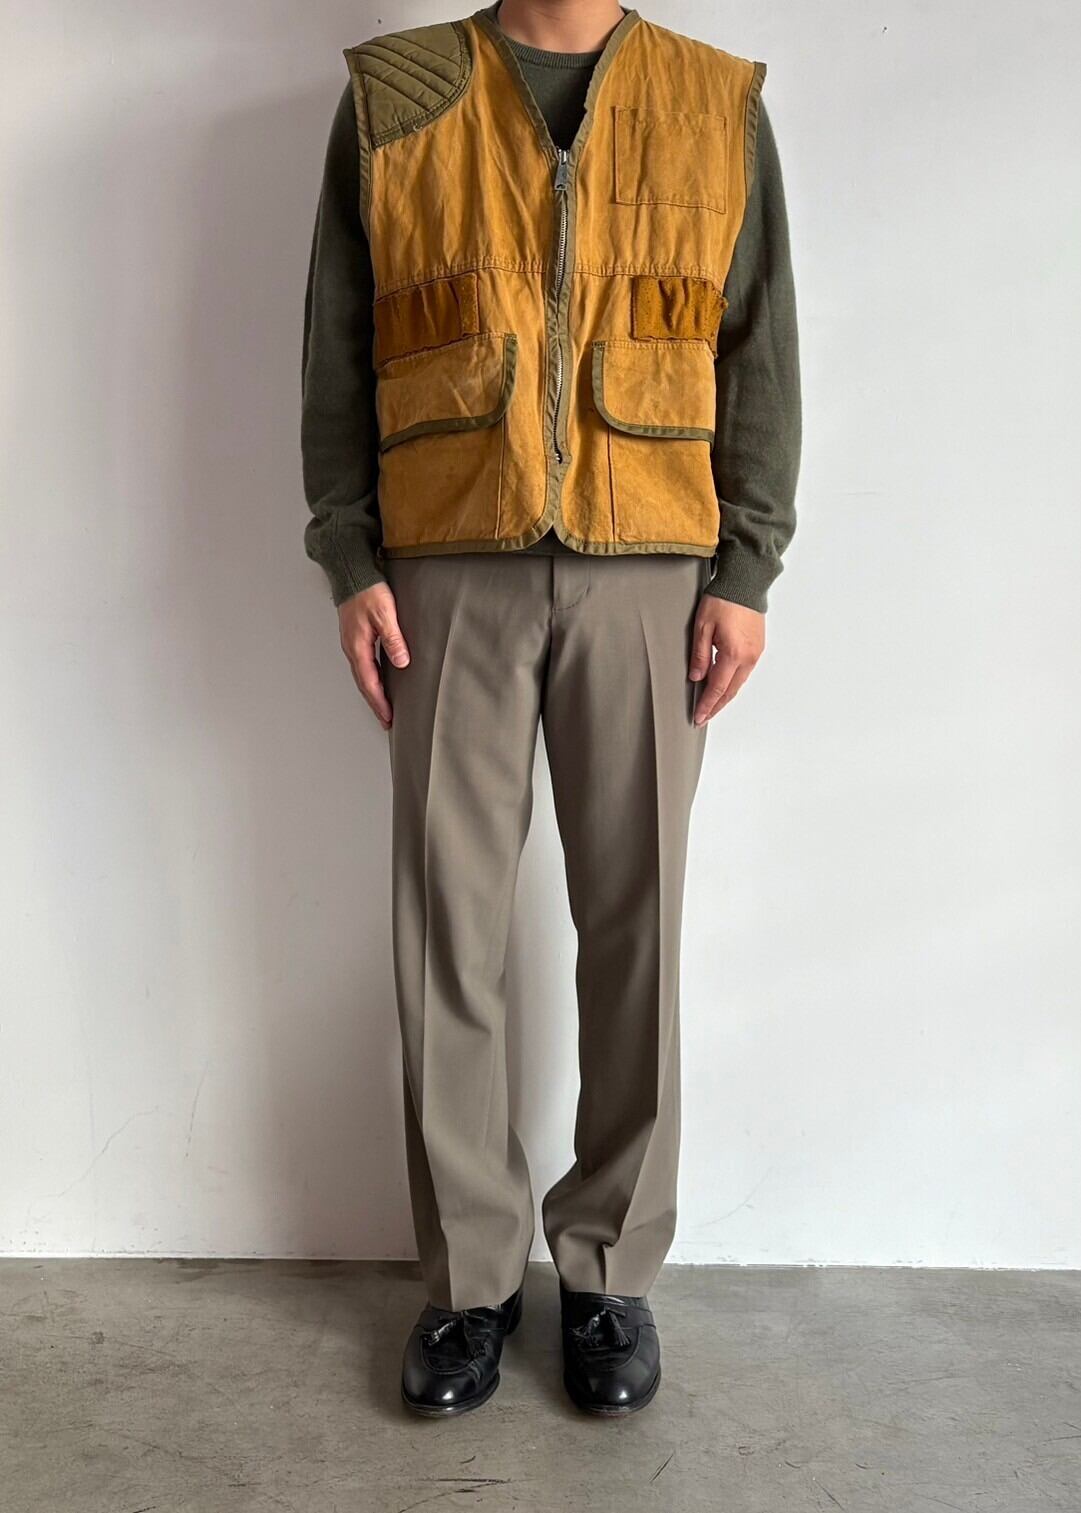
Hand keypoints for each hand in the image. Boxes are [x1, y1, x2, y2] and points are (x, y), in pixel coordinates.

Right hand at [337, 582, 409, 729]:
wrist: (352, 574)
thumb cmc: (367, 591)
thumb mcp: (385, 614)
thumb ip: (393, 639)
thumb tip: (401, 662)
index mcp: (357, 647)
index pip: (369, 682)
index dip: (379, 702)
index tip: (388, 717)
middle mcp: (352, 649)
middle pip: (363, 684)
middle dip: (375, 703)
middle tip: (386, 721)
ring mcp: (352, 644)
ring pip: (362, 675)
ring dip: (373, 693)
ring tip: (383, 707)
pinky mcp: (355, 638)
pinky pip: (363, 665)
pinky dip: (370, 679)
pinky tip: (378, 681)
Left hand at [688, 595, 764, 724]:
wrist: (745, 583)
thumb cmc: (722, 600)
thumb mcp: (702, 627)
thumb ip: (699, 655)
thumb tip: (696, 677)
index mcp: (733, 654)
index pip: (717, 688)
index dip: (706, 705)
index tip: (698, 718)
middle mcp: (748, 658)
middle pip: (731, 691)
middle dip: (716, 706)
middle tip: (703, 718)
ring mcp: (756, 653)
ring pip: (739, 683)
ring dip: (725, 696)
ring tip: (711, 706)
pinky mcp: (758, 647)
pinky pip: (745, 672)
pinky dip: (733, 683)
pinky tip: (724, 686)